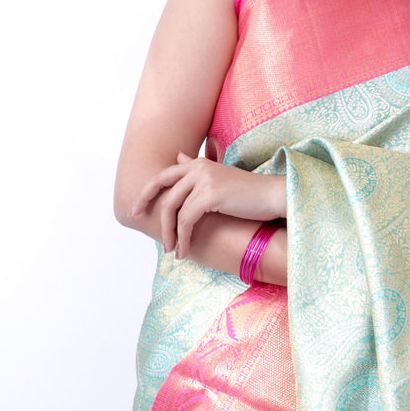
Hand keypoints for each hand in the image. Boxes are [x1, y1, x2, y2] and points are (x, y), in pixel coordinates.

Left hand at [129, 153, 285, 258]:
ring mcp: (203, 178)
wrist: (274, 196)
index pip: (163, 175)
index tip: (135, 209)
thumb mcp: (220, 179)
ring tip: (175, 252)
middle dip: (154, 217)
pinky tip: (185, 251)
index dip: (146, 193)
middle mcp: (198, 166)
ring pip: (173, 209)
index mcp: (199, 162)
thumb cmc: (251, 193)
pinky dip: (183, 238)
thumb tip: (179, 158)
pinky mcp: (209, 194)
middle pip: (163, 191)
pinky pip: (186, 220)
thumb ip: (198, 170)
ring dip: (171, 234)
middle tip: (158, 241)